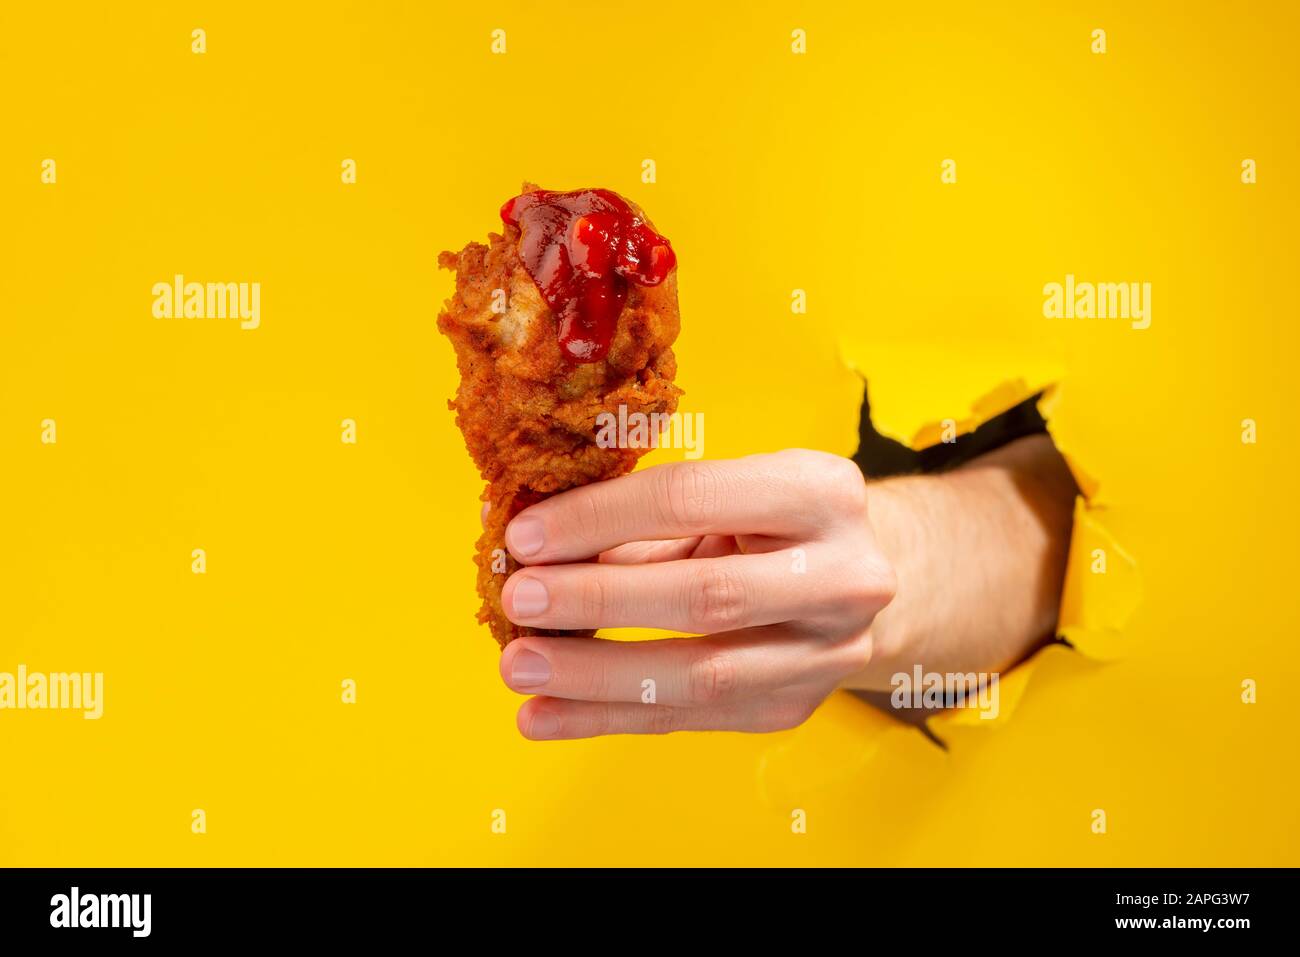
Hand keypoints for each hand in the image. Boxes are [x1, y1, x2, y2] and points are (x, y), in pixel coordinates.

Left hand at [496, 450, 896, 738]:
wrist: (860, 581)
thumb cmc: (771, 524)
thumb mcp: (725, 495)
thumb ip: (635, 517)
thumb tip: (525, 540)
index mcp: (819, 491)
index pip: (691, 498)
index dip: (599, 518)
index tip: (526, 536)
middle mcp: (843, 574)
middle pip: (706, 596)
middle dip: (599, 599)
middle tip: (518, 601)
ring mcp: (827, 652)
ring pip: (701, 675)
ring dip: (595, 676)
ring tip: (519, 668)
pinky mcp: (794, 706)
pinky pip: (689, 719)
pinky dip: (606, 720)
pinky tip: (544, 717)